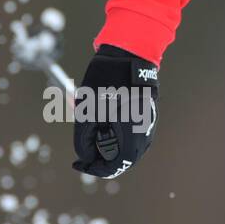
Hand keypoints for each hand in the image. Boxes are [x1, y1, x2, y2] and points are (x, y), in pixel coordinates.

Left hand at [72, 45, 158, 178]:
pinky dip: (112, 130)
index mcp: (132, 140)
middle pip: (118, 157)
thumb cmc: (107, 83)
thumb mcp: (87, 113)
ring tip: (88, 125)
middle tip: (81, 144)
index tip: (77, 165)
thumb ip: (84, 140)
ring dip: (104, 141)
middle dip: (97, 154)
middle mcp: (144, 136)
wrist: (129, 55)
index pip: (112, 166)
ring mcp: (147, 125)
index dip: (92, 168)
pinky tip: (99, 116)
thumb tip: (85, 157)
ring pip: (122, 145)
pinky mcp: (144, 115)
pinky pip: (127, 132)